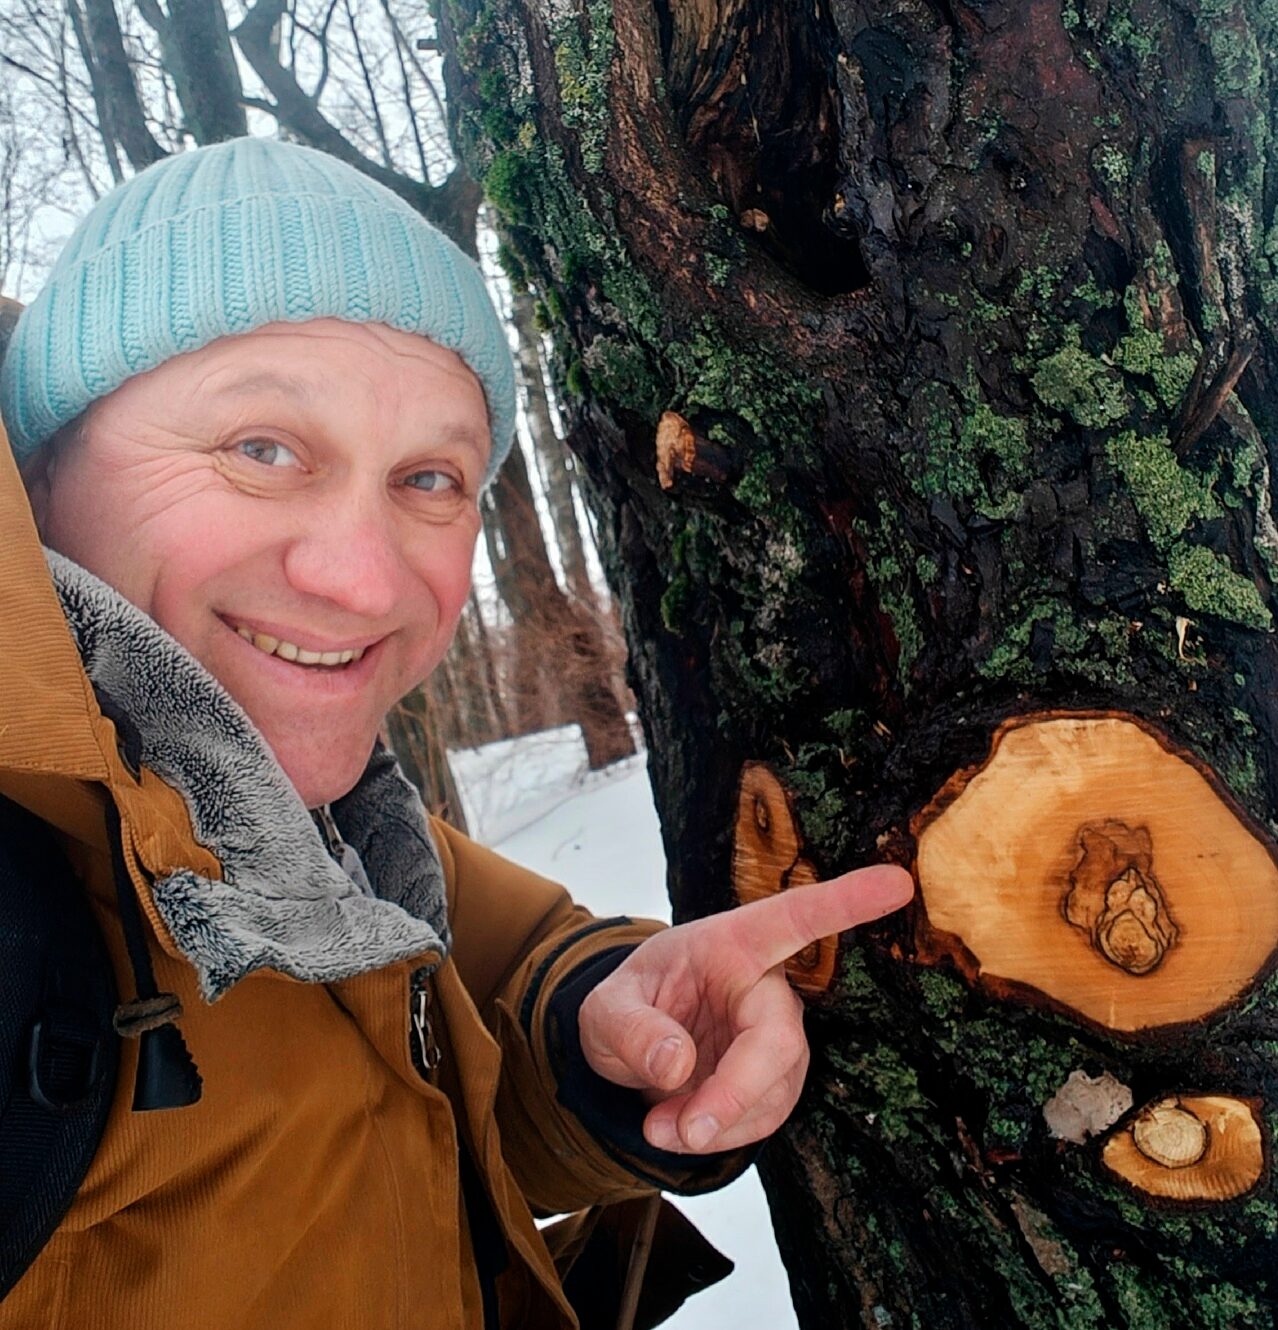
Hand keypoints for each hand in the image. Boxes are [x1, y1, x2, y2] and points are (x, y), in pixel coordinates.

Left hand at [577, 865, 913, 1153]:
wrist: (628, 1046)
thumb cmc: (627, 1005)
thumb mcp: (604, 1009)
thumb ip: (632, 1029)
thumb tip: (677, 1064)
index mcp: (729, 943)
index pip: (792, 919)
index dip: (845, 902)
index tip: (897, 881)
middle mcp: (764, 985)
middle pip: (781, 1038)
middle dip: (738, 1091)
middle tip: (686, 1129)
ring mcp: (775, 1035)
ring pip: (774, 1090)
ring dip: (718, 1122)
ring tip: (657, 1128)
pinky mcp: (775, 1079)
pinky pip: (764, 1116)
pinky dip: (720, 1134)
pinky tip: (676, 1129)